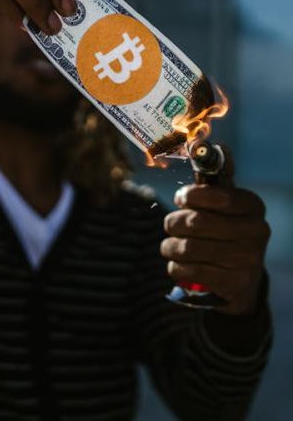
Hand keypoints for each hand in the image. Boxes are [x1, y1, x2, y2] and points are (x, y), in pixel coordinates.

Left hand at [161, 184, 269, 315]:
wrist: (240, 278)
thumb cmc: (223, 230)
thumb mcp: (221, 204)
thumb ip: (208, 178)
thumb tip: (197, 144)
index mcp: (252, 206)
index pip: (219, 196)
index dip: (192, 196)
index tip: (181, 199)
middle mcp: (256, 231)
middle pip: (196, 222)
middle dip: (175, 222)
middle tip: (172, 224)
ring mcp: (248, 259)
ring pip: (188, 247)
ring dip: (171, 246)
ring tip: (174, 245)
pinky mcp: (234, 283)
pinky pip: (187, 270)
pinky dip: (176, 266)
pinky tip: (182, 264)